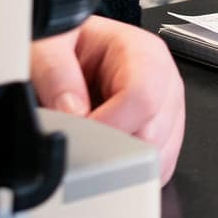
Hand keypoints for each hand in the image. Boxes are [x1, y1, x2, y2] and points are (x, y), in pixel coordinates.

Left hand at [30, 15, 184, 184]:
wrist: (76, 49)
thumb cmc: (69, 45)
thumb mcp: (48, 44)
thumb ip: (55, 72)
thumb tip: (72, 112)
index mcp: (143, 52)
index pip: (143, 97)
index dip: (108, 126)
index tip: (78, 138)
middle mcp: (164, 80)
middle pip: (154, 133)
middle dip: (111, 150)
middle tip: (77, 148)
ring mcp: (169, 109)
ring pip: (159, 156)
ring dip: (122, 164)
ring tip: (90, 148)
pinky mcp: (166, 133)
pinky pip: (160, 166)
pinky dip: (131, 174)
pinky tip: (106, 157)